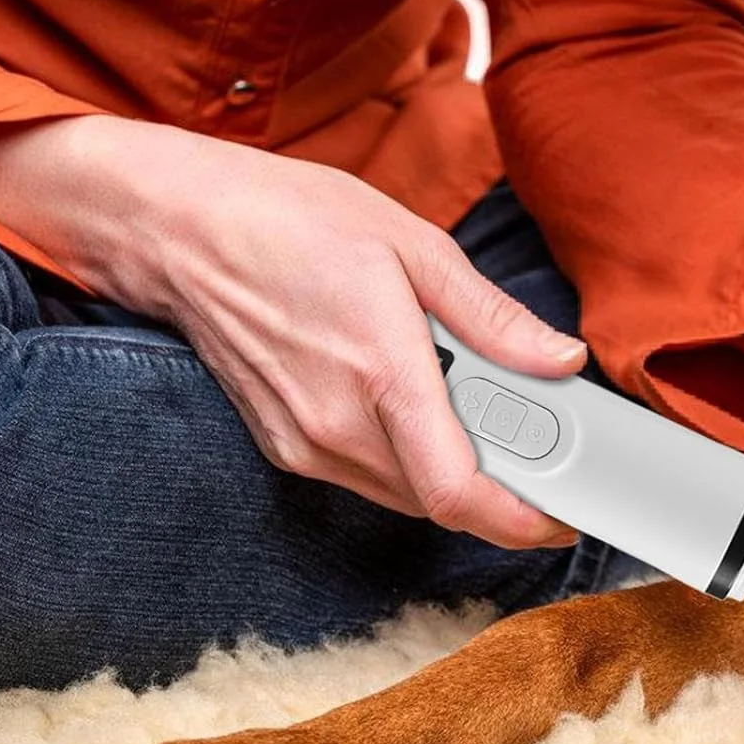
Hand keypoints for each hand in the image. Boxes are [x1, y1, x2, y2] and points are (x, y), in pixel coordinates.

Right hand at [0, 116, 585, 546]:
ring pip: (407, 495)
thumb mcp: (415, 247)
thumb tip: (562, 361)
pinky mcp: (285, 448)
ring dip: (454, 472)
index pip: (458, 492)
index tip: (560, 516)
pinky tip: (418, 408)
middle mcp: (338, 428)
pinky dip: (410, 460)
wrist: (180, 230)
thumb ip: (494, 319)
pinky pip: (369, 478)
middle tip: (536, 442)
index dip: (519, 521)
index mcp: (382, 376)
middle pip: (442, 500)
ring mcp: (306, 446)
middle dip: (501, 485)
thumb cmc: (293, 221)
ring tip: (477, 411)